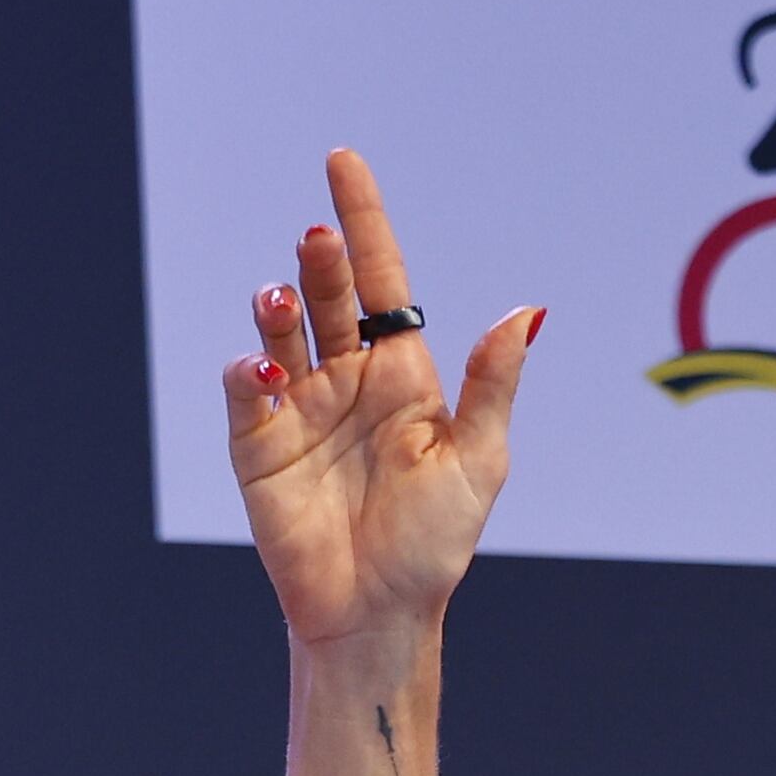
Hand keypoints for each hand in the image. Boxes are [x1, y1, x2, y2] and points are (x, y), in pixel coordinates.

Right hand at [225, 147, 540, 667]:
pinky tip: (266, 368)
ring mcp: (299, 407)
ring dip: (278, 304)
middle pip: (328, 295)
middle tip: (318, 238)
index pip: (380, 282)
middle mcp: (347, 380)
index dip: (363, 222)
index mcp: (402, 376)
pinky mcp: (258, 443)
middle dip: (321, 261)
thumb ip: (494, 385)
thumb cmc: (434, 542)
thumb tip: (528, 311)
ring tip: (282, 297)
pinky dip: (249, 369)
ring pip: (281, 329)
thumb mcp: (477, 461)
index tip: (343, 162)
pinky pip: (248, 389)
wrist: (380, 612)